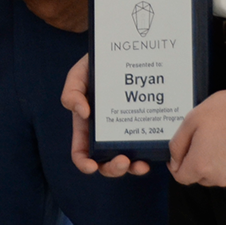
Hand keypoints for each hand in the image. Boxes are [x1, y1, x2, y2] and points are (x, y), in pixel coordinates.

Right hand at [61, 54, 153, 176]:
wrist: (124, 55)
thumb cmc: (97, 65)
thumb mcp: (78, 74)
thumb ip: (71, 92)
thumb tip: (82, 113)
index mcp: (87, 126)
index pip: (82, 152)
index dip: (84, 163)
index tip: (91, 166)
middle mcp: (106, 134)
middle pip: (105, 163)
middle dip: (113, 169)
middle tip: (123, 161)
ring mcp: (126, 132)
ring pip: (128, 161)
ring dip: (133, 169)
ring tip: (141, 165)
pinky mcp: (144, 128)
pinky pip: (147, 147)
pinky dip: (150, 155)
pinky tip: (154, 154)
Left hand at [168, 83, 225, 186]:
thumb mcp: (192, 119)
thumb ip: (178, 144)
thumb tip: (174, 161)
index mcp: (202, 165)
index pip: (182, 178)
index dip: (177, 166)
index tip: (182, 154)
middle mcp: (221, 178)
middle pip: (202, 178)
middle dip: (200, 163)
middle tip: (207, 139)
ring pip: (222, 176)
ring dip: (220, 164)